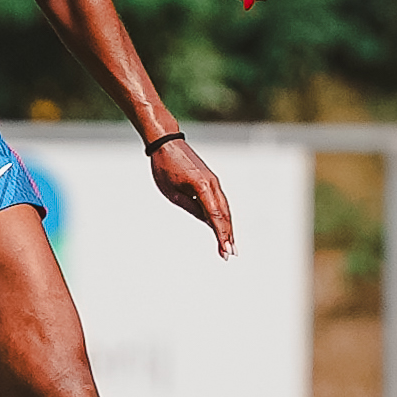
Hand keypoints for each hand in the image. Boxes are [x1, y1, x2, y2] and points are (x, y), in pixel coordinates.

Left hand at [150, 139, 235, 258]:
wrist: (167, 143)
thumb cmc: (165, 167)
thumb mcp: (173, 193)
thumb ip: (191, 208)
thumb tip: (207, 221)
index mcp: (203, 186)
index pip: (214, 216)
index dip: (221, 235)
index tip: (225, 250)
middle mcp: (213, 184)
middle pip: (224, 214)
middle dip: (228, 235)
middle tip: (230, 254)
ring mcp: (213, 182)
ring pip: (224, 208)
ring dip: (227, 227)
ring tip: (229, 245)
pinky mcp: (211, 181)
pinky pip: (219, 202)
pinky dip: (222, 216)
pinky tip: (222, 229)